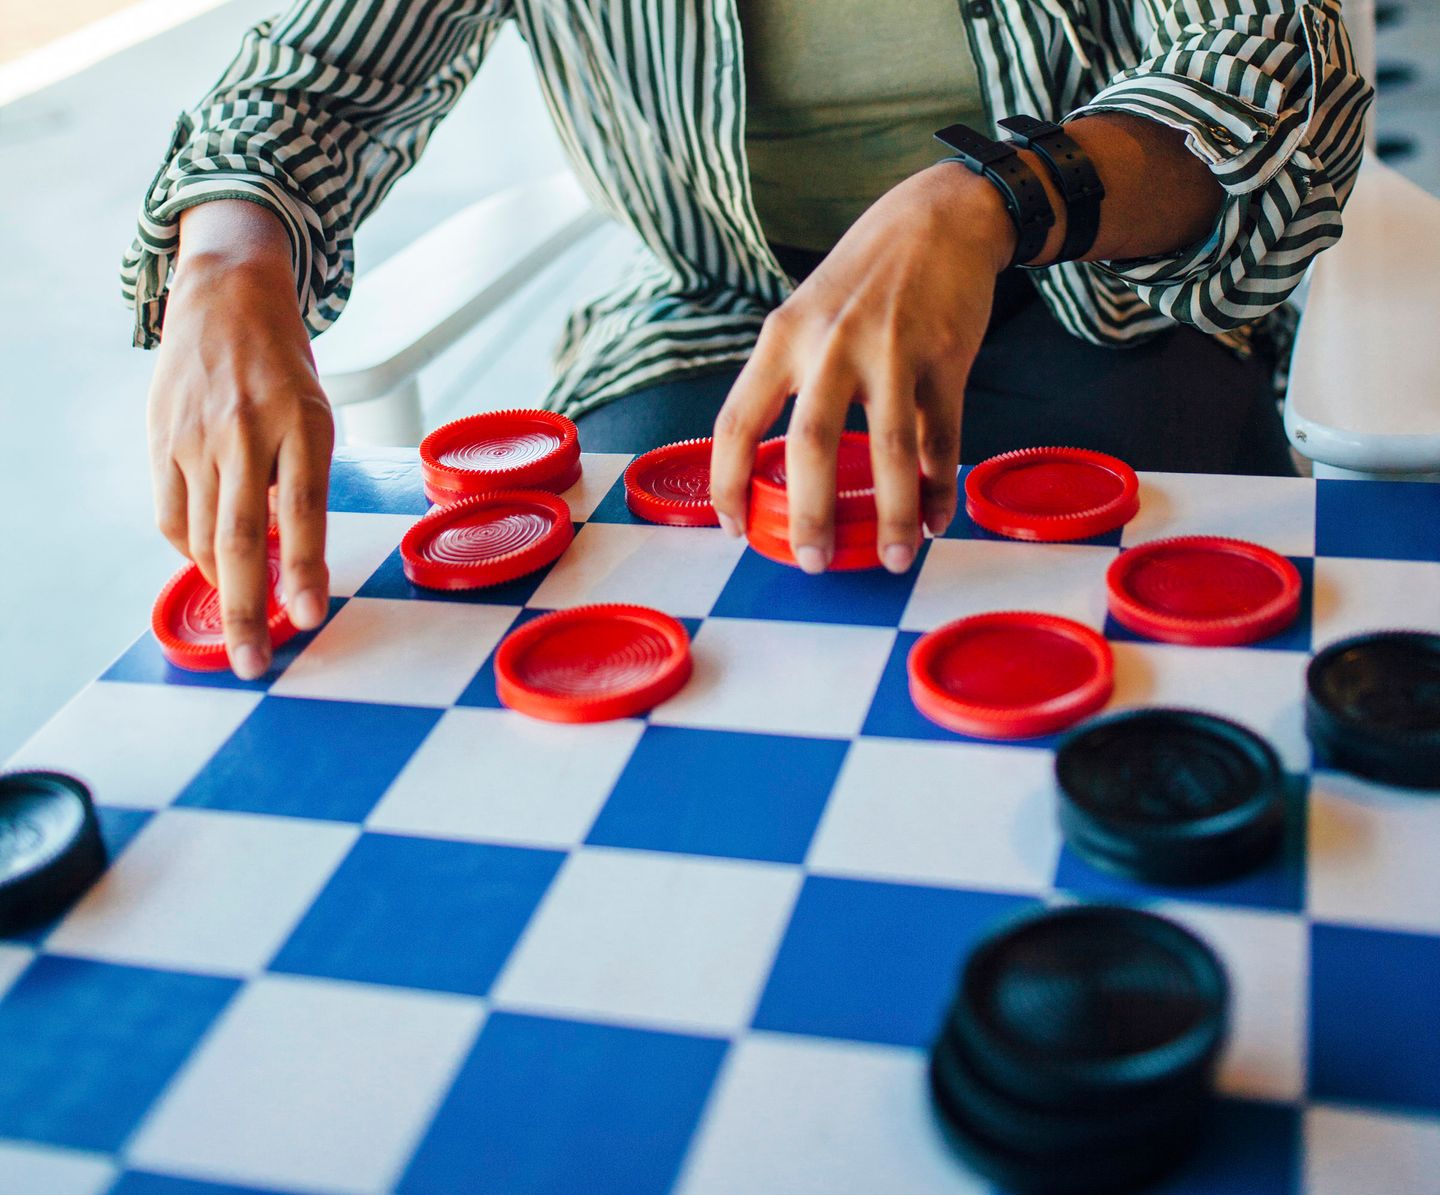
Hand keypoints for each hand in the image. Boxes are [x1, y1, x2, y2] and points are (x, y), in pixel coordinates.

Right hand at [148, 208, 332, 678]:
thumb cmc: (284, 369)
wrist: (226, 297)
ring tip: (243, 615)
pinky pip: (171, 514)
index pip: (304, 511)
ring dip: (220, 584)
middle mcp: (247, 432)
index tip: (306, 618)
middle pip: (242, 536)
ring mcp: (196, 437)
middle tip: (254, 663)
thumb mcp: (316, 415)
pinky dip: (189, 548)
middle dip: (249, 608)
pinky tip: (208, 556)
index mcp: (302, 424)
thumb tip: (290, 558)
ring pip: (200, 534)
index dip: (302, 570)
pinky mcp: (160, 440)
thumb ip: (303, 481)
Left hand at [709, 162, 1016, 572]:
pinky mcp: (946, 358)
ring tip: (892, 560)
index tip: (733, 527)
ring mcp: (893, 351)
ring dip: (891, 515)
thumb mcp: (806, 313)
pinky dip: (939, 487)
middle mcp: (832, 344)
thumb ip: (790, 377)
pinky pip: (942, 437)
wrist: (940, 216)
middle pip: (812, 445)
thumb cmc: (862, 276)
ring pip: (890, 451)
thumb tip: (779, 464)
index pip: (735, 421)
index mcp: (782, 337)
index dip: (726, 483)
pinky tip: (935, 520)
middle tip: (811, 563)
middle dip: (809, 515)